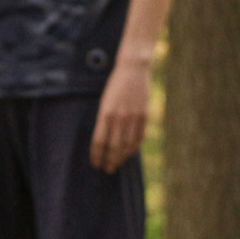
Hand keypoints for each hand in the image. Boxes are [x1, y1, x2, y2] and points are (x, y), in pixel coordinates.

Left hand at [91, 58, 152, 172]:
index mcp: (105, 113)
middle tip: (107, 169)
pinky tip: (130, 153)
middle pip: (113, 147)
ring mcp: (133, 117)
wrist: (133, 69)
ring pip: (127, 145)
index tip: (95, 163)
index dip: (96, 155)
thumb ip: (105, 121)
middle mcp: (119, 117)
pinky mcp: (144, 116)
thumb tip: (105, 141)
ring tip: (117, 164)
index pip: (99, 141)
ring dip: (121, 157)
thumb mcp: (105, 101)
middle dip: (109, 160)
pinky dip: (134, 148)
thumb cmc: (115, 85)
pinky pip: (139, 137)